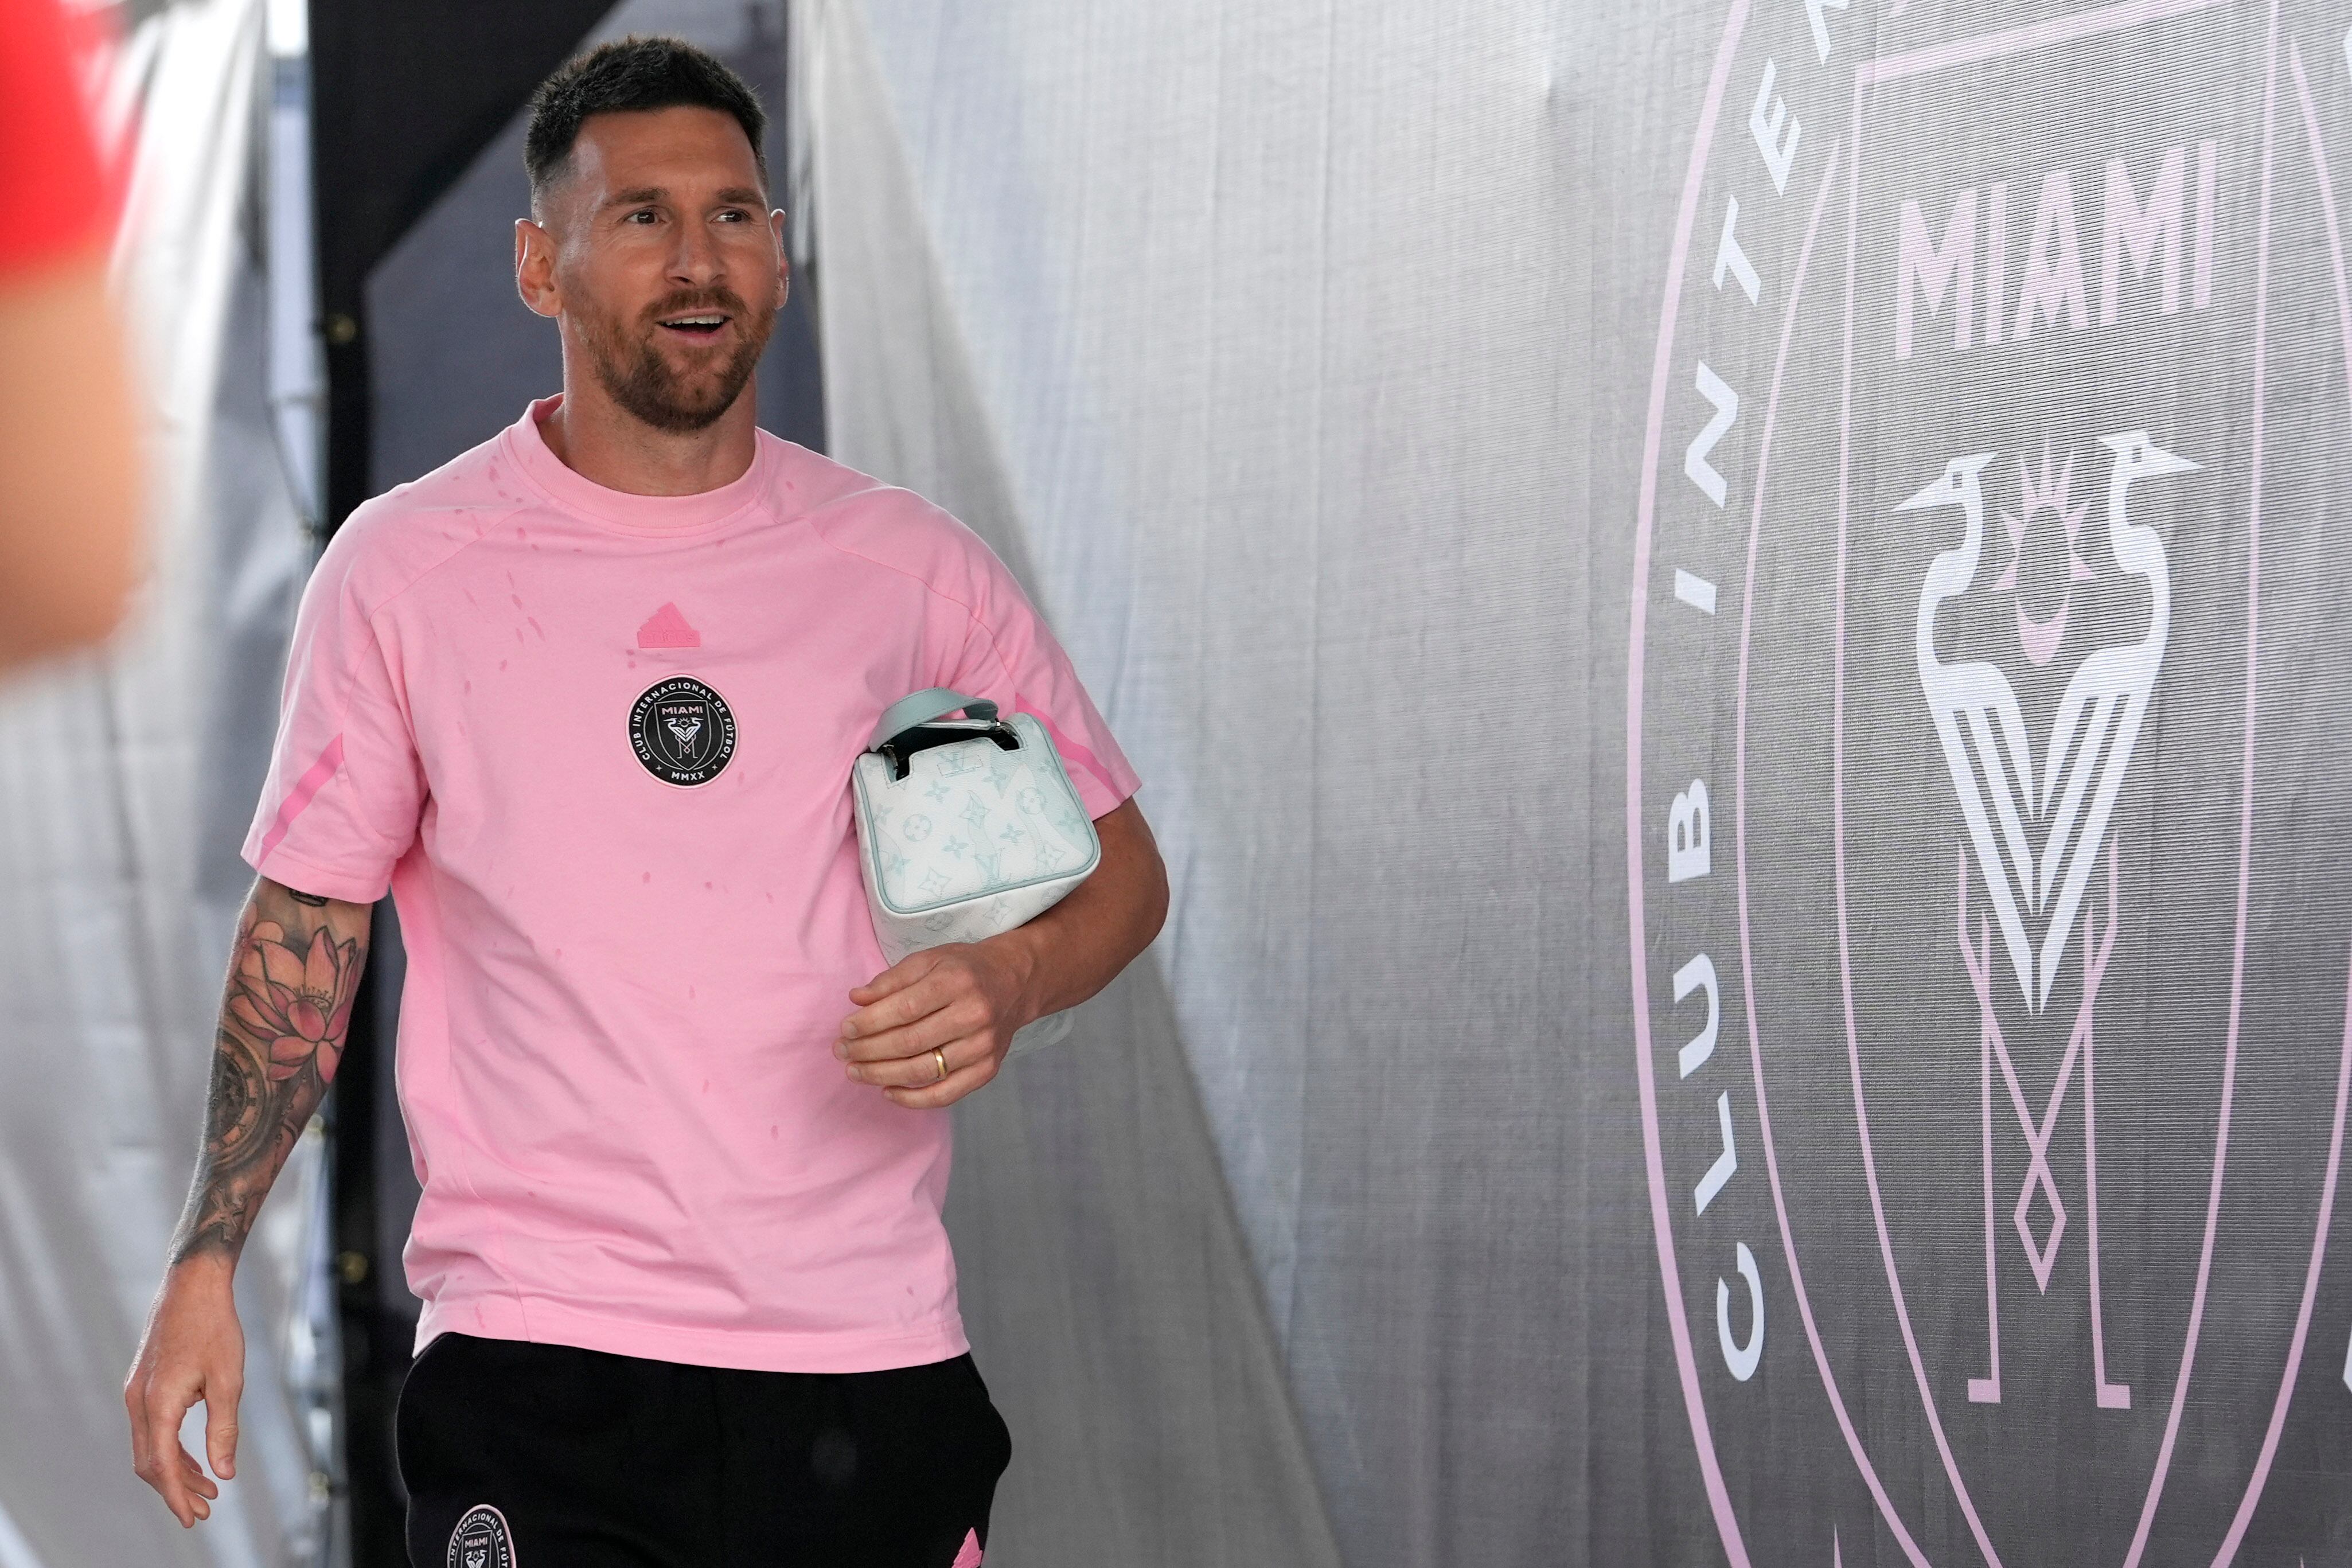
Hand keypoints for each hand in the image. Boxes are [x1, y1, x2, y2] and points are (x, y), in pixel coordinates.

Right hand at [124, 1256, 244, 1526]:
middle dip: (177, 1489)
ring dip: (176, 1470)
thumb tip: (224, 1473)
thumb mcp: (228, 1380)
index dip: (177, 1495)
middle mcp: (138, 1401)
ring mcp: (136, 1392)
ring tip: (207, 1488)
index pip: (162, 1465)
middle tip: (206, 1510)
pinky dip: (171, 1448)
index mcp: (158, 1403)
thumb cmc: (215, 1328)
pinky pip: (152, 1429)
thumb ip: (224, 1428)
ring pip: (150, 1447)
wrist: (192, 1285)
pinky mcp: (142, 1384)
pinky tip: (195, 1457)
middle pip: (151, 1462)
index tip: (195, 1517)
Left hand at [837, 941, 1036, 1108]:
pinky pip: (945, 1094)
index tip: (845, 1029)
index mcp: (956, 982)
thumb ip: (891, 980)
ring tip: (855, 1072)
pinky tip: (887, 1091)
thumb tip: (856, 1000)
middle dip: (868, 1051)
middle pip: (909, 1043)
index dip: (869, 1023)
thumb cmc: (964, 970)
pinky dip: (912, 1099)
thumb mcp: (929, 960)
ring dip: (881, 1075)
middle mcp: (973, 1015)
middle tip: (842, 1052)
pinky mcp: (987, 1070)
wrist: (1014, 983)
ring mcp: (982, 1046)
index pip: (903, 1009)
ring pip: (923, 1071)